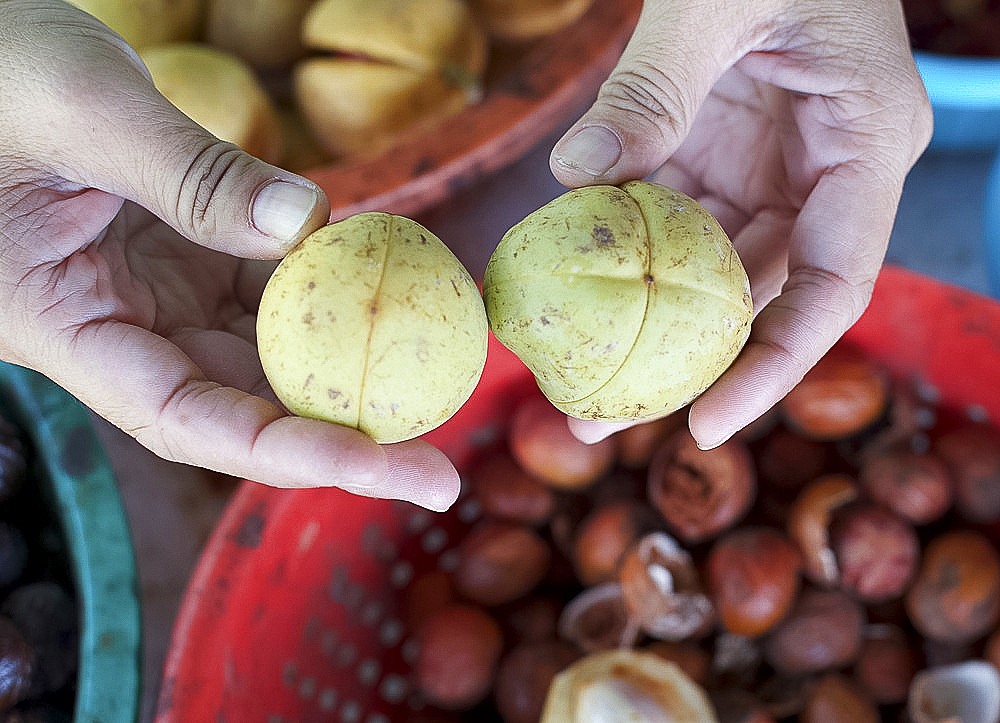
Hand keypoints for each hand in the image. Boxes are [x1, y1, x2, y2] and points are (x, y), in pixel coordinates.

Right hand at [0, 0, 458, 510]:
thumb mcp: (81, 105)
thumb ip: (189, 173)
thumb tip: (310, 226)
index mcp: (59, 325)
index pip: (186, 419)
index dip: (287, 452)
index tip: (380, 466)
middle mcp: (114, 330)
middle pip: (240, 409)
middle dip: (340, 441)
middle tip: (437, 469)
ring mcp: (154, 297)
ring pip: (264, 354)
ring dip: (345, 366)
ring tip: (430, 379)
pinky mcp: (185, 260)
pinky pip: (267, 289)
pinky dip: (326, 286)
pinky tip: (383, 280)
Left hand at [549, 0, 932, 447]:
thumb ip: (653, 88)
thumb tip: (577, 179)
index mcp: (864, 139)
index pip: (833, 284)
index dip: (774, 366)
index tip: (704, 424)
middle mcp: (827, 168)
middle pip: (761, 294)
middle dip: (683, 362)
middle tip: (596, 414)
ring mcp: (773, 162)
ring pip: (711, 266)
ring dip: (644, 317)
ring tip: (569, 374)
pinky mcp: (724, 149)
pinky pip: (676, 217)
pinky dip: (627, 251)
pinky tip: (571, 285)